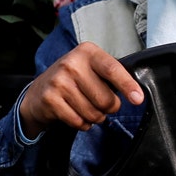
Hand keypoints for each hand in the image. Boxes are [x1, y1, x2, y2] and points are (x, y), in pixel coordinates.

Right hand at [18, 42, 145, 136]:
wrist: (38, 92)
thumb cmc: (72, 80)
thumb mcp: (91, 68)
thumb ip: (111, 76)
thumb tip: (136, 95)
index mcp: (87, 52)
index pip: (112, 69)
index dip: (127, 85)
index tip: (138, 99)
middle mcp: (71, 63)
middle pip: (105, 99)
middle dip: (108, 108)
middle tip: (100, 104)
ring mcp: (59, 81)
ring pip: (93, 113)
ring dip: (95, 117)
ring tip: (85, 108)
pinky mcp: (50, 99)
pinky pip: (78, 121)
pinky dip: (82, 124)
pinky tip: (75, 114)